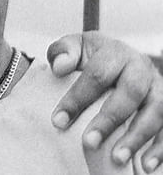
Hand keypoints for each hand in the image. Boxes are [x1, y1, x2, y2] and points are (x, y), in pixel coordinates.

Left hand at [46, 31, 162, 171]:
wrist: (118, 57)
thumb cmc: (92, 57)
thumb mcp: (75, 48)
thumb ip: (63, 52)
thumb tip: (60, 66)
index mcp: (115, 52)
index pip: (97, 75)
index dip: (77, 98)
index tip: (58, 120)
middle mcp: (141, 69)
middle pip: (131, 93)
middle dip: (109, 119)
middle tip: (89, 141)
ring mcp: (157, 88)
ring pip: (156, 112)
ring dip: (137, 137)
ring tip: (117, 157)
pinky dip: (159, 147)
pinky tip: (146, 164)